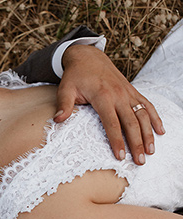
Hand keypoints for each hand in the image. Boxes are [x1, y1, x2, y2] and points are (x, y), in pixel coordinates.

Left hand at [57, 45, 163, 165]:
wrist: (88, 57)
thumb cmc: (75, 76)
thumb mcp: (65, 89)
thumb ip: (63, 105)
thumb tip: (57, 120)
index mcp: (103, 96)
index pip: (112, 123)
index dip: (117, 140)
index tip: (121, 156)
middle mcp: (119, 95)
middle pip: (131, 122)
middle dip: (137, 143)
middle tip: (140, 161)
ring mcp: (128, 93)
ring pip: (142, 115)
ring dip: (148, 134)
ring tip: (151, 151)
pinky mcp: (132, 91)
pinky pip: (147, 105)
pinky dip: (155, 118)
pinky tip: (160, 131)